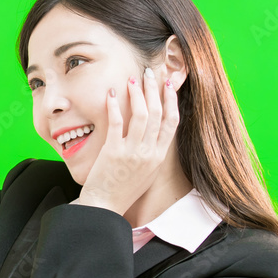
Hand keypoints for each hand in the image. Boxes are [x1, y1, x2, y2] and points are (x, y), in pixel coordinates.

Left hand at [70, 68, 179, 214]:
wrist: (105, 205)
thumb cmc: (124, 189)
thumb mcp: (147, 171)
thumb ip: (152, 151)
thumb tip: (155, 131)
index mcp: (159, 156)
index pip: (172, 121)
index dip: (171, 100)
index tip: (168, 84)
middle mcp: (149, 152)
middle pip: (158, 113)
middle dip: (155, 89)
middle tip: (150, 72)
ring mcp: (132, 152)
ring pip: (141, 115)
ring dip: (137, 93)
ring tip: (132, 78)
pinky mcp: (113, 151)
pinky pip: (116, 123)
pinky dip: (115, 106)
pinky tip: (112, 93)